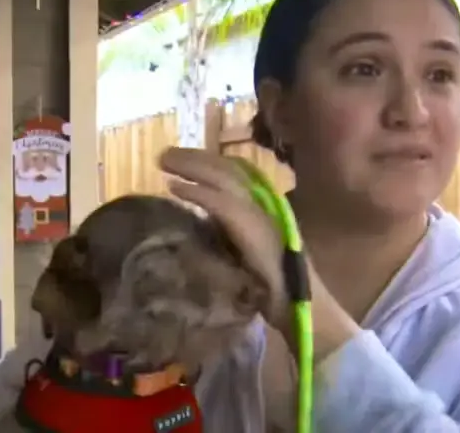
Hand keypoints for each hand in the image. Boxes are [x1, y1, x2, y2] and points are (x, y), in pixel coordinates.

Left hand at [158, 147, 289, 327]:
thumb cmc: (270, 286)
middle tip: (163, 154)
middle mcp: (263, 203)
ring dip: (192, 166)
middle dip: (195, 158)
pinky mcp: (254, 228)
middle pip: (227, 169)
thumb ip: (227, 231)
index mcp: (261, 207)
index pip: (234, 174)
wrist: (295, 306)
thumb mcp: (244, 250)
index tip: (180, 159)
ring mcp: (260, 213)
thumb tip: (200, 220)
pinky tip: (175, 187)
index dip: (208, 162)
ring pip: (224, 178)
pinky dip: (197, 193)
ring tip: (164, 162)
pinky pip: (222, 203)